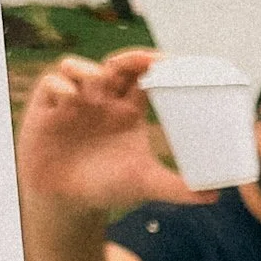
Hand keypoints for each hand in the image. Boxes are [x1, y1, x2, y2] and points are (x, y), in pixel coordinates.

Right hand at [16, 49, 208, 210]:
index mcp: (128, 108)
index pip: (144, 75)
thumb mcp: (143, 183)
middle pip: (116, 64)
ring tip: (100, 82)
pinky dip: (60, 86)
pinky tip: (70, 99)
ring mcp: (74, 100)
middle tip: (145, 61)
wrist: (67, 203)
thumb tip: (214, 195)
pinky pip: (51, 84)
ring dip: (90, 68)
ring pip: (80, 67)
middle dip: (130, 58)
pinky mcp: (46, 109)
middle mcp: (102, 99)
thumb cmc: (106, 185)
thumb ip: (177, 188)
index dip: (156, 64)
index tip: (173, 63)